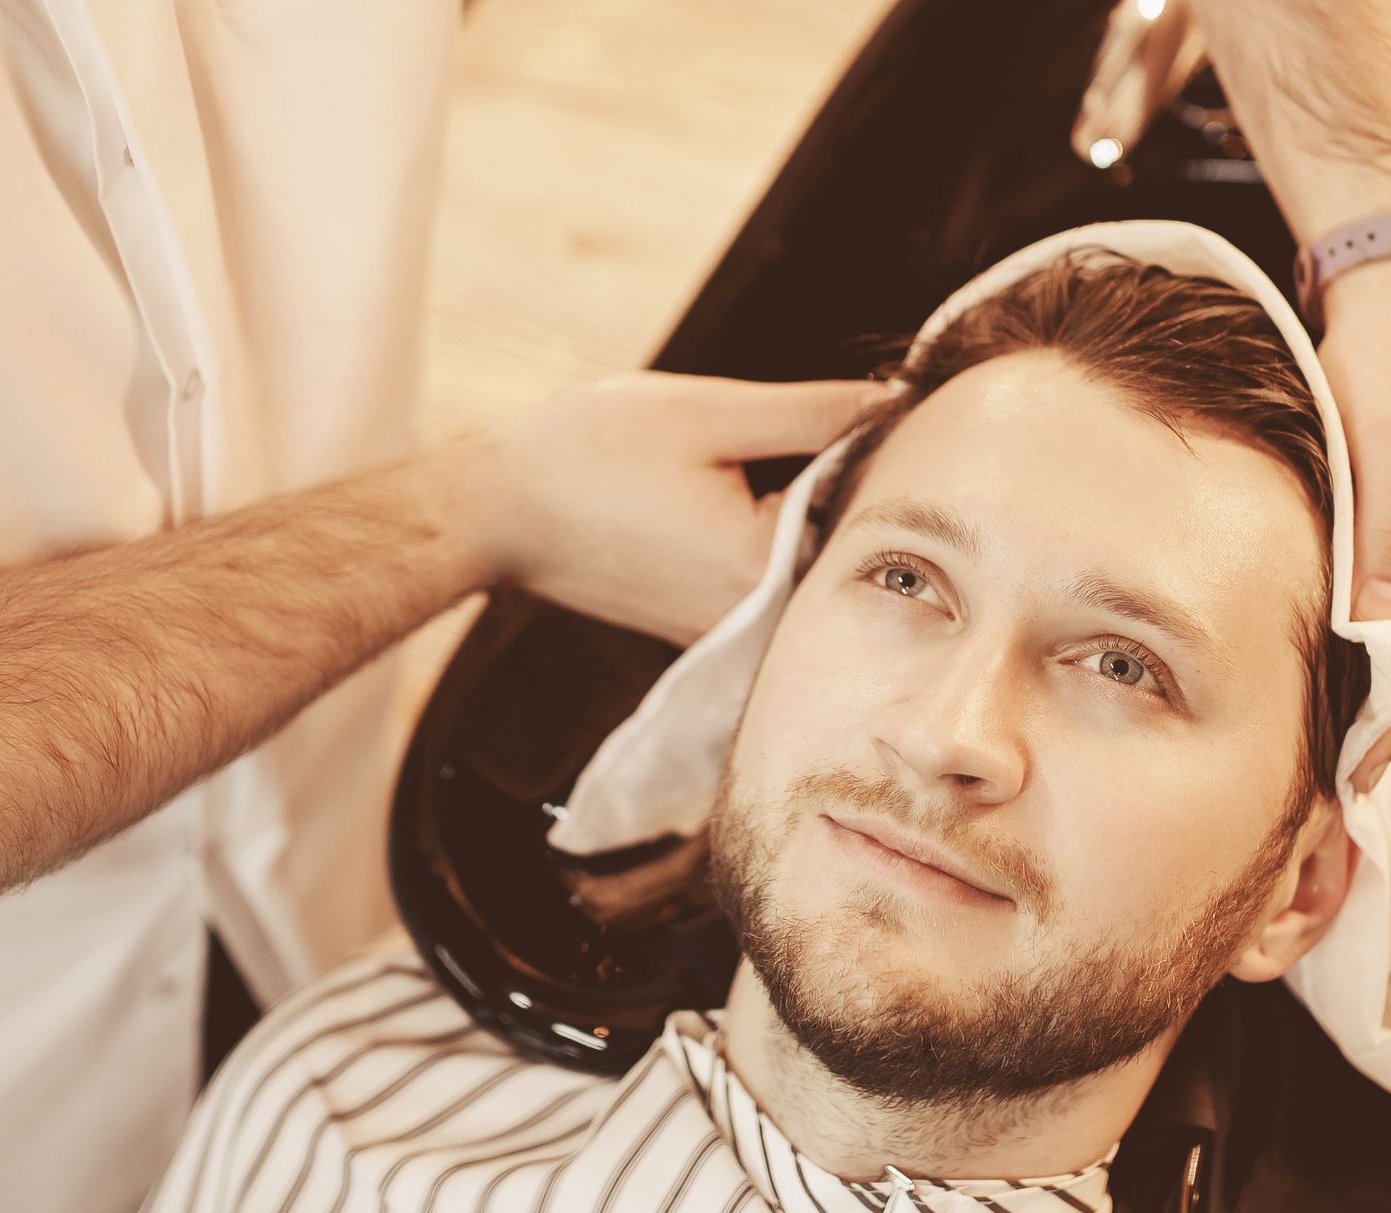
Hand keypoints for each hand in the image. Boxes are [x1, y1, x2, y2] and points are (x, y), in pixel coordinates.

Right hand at [457, 371, 880, 647]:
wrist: (492, 512)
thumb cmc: (588, 453)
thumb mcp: (711, 413)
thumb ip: (815, 413)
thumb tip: (898, 403)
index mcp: (762, 569)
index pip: (870, 506)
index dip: (878, 448)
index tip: (874, 407)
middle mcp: (754, 620)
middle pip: (844, 541)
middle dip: (844, 481)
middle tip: (807, 431)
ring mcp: (728, 632)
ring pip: (806, 559)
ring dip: (804, 508)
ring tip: (748, 464)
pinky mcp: (705, 626)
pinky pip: (766, 576)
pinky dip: (766, 533)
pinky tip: (726, 494)